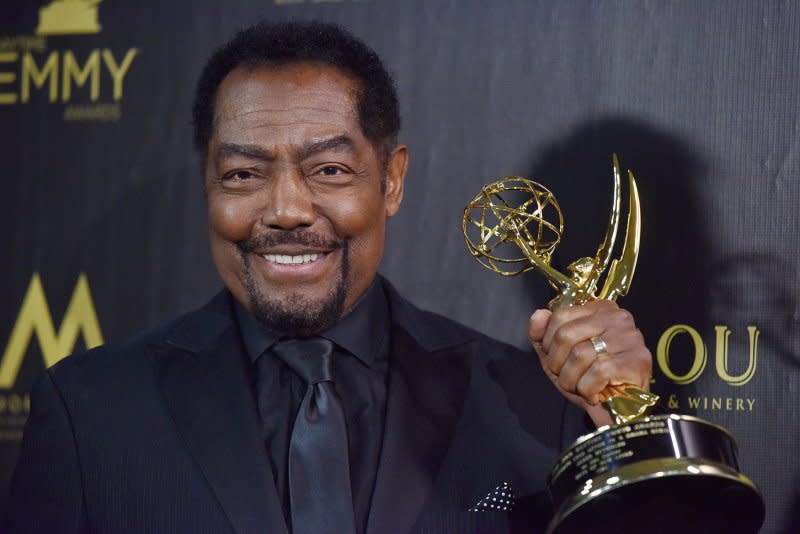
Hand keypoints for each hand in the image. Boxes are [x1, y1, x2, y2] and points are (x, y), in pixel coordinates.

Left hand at [527, 300, 652, 426]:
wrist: (613, 412)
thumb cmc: (586, 379)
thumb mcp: (555, 355)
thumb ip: (541, 334)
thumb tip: (539, 315)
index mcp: (599, 309)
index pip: (560, 315)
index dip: (549, 343)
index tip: (557, 359)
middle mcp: (617, 317)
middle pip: (566, 334)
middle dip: (557, 364)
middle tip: (567, 378)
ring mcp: (631, 337)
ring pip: (580, 354)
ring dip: (571, 380)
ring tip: (581, 387)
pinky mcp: (638, 360)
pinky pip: (598, 372)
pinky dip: (588, 390)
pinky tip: (594, 394)